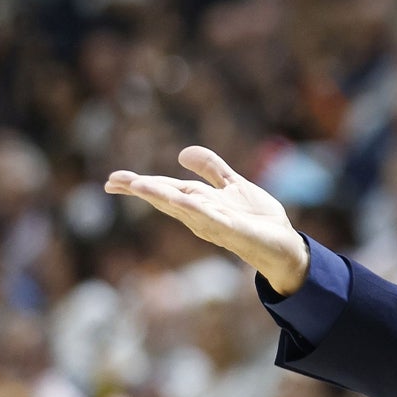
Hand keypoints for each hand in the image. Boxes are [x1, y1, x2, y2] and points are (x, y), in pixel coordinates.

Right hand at [104, 145, 309, 295]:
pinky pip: (211, 217)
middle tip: (113, 180)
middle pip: (167, 198)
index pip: (166, 190)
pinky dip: (195, 209)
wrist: (284, 243)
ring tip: (137, 185)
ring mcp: (215, 223)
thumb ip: (210, 169)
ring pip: (184, 207)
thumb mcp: (232, 184)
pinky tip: (180, 200)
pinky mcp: (233, 230)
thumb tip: (181, 152)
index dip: (140, 184)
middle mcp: (201, 215)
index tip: (112, 179)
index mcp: (199, 203)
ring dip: (161, 196)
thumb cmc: (256, 218)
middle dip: (142, 189)